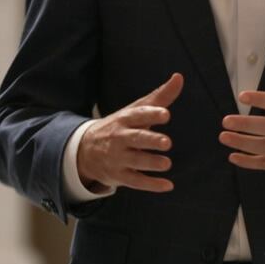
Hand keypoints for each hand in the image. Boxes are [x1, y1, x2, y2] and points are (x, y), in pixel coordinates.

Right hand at [76, 73, 182, 193]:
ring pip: (136, 161)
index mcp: (125, 120)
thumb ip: (159, 97)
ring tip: (167, 163)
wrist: (85, 150)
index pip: (138, 115)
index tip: (166, 115)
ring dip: (151, 163)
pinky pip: (136, 181)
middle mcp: (120, 138)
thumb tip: (179, 77)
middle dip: (150, 140)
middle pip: (136, 139)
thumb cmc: (119, 126)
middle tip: (167, 142)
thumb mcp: (135, 110)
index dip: (151, 114)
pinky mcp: (120, 176)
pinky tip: (168, 185)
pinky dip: (151, 185)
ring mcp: (118, 158)